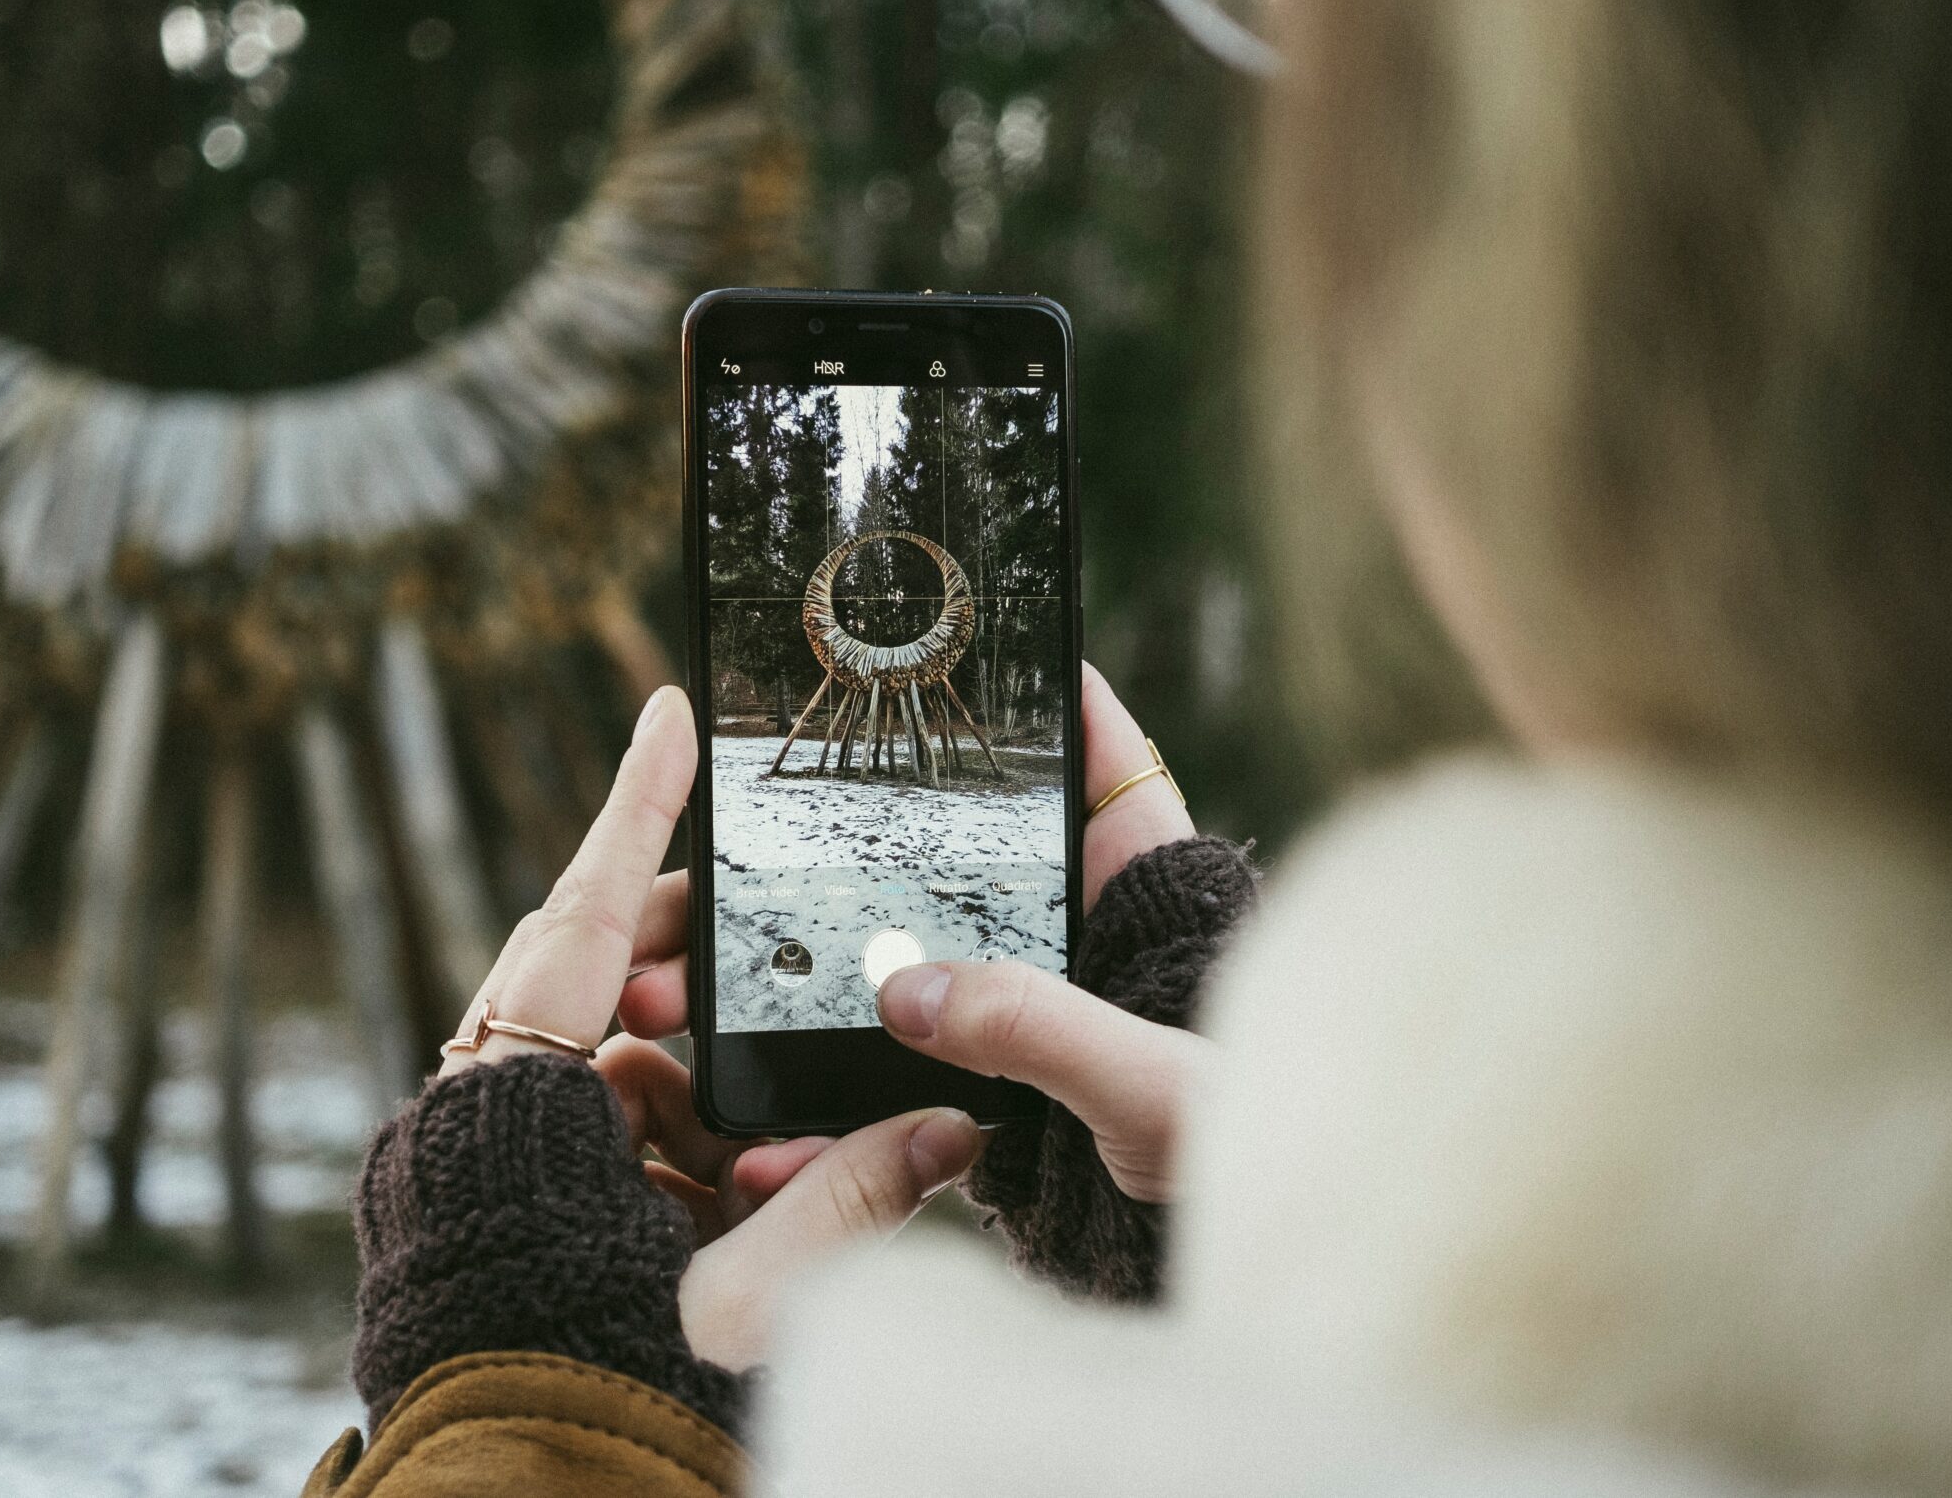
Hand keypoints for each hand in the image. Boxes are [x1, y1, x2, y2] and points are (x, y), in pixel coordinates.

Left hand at [444, 686, 982, 1368]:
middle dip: (705, 953)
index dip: (633, 811)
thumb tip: (959, 1124)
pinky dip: (685, 1131)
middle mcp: (495, 1110)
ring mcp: (508, 1150)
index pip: (584, 923)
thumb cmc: (596, 1383)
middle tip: (779, 923)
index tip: (668, 714)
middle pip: (607, 975)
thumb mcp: (741, 1296)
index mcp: (515, 1108)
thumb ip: (849, 1198)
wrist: (519, 1481)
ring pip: (620, 1054)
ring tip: (780, 1116)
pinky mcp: (529, 1193)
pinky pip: (615, 1123)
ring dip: (707, 1066)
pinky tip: (751, 1181)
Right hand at [620, 664, 1205, 1204]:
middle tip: (736, 840)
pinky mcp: (1003, 1113)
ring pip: (910, 976)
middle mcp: (1090, 954)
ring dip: (805, 983)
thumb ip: (1041, 1027)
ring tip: (697, 985)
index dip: (1048, 701)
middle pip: (963, 865)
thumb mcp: (1157, 1082)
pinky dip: (833, 1111)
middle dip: (843, 858)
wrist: (1255, 1308)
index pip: (1108, 769)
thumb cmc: (1247, 1161)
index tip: (968, 643)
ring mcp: (1039, 1029)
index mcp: (1153, 910)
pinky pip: (901, 1092)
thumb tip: (909, 991)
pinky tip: (765, 1133)